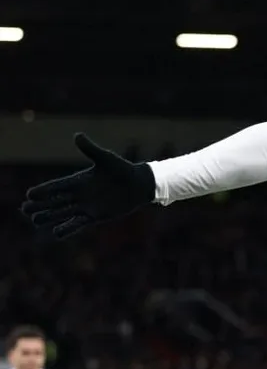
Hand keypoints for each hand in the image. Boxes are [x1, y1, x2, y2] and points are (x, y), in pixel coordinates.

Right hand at [21, 133, 154, 239]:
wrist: (139, 184)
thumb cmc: (122, 169)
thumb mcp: (105, 158)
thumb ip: (90, 149)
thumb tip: (77, 135)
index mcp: (78, 180)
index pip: (56, 186)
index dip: (43, 191)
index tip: (29, 195)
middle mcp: (79, 195)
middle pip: (54, 201)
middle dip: (40, 205)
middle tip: (25, 209)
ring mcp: (86, 207)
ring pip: (62, 213)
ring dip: (49, 217)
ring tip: (35, 220)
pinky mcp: (96, 217)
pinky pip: (78, 224)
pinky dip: (68, 228)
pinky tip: (56, 233)